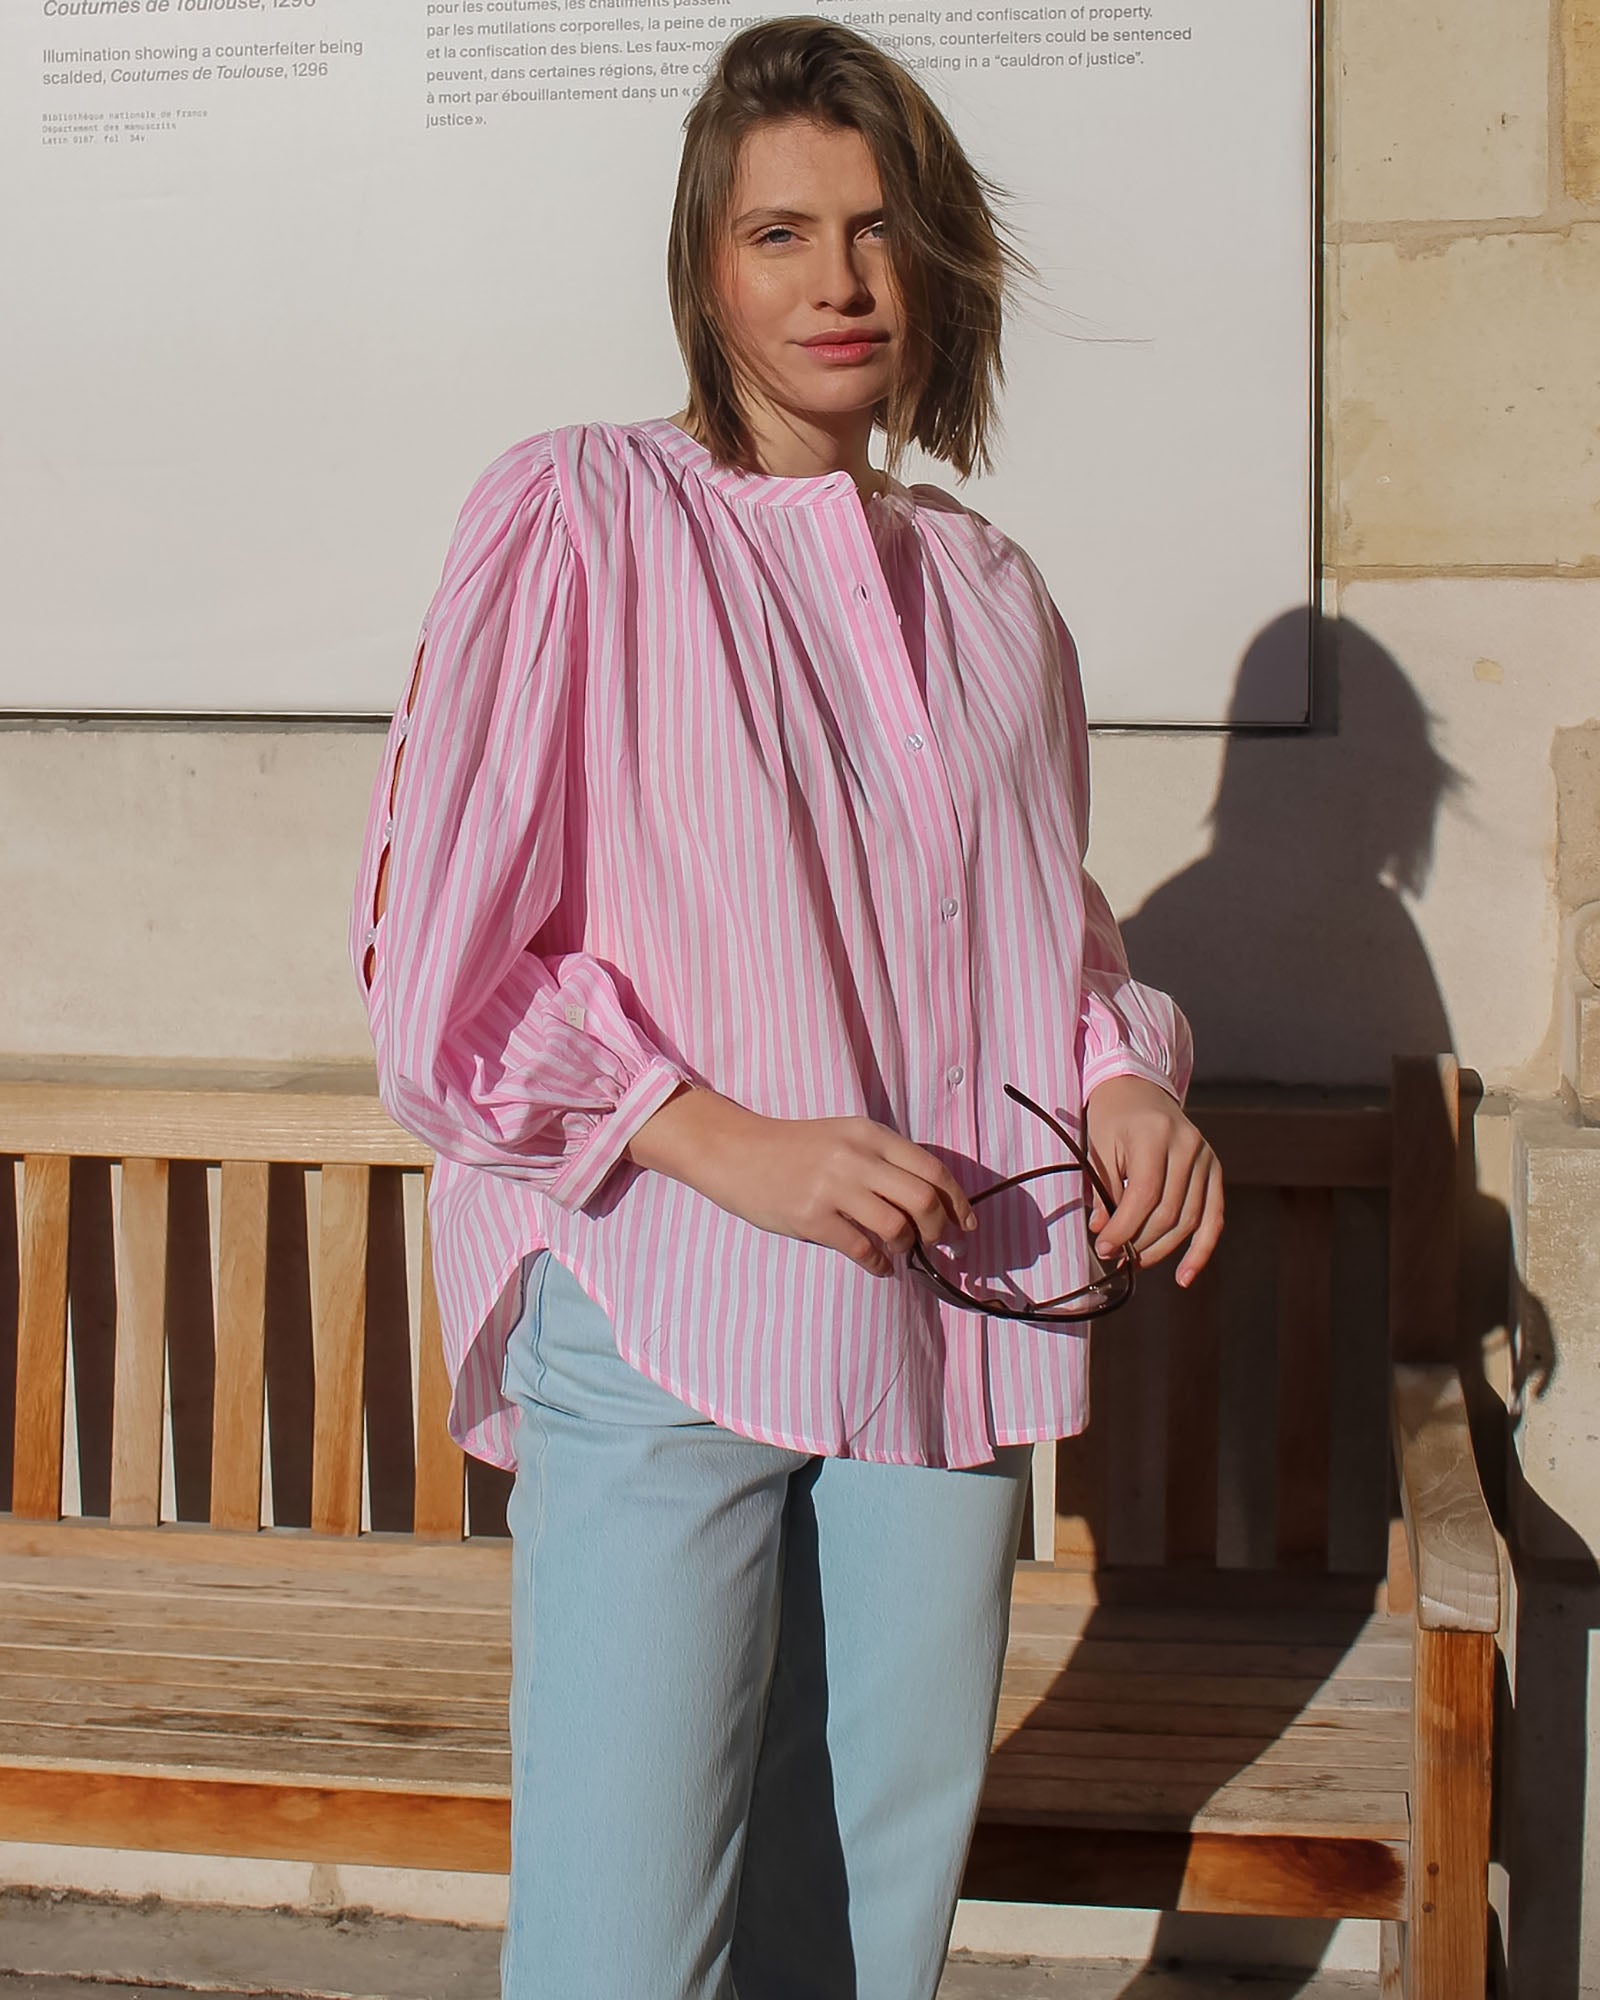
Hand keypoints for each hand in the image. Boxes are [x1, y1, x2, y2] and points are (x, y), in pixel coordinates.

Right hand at [626, 1085, 978, 1275]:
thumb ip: (882, 1159)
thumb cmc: (795, 1148)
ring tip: (900, 1251)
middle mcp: (856, 1157)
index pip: (932, 1169)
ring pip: (896, 1226)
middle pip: (923, 1199)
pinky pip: (862, 1249)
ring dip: (907, 1247)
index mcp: (869, 1134)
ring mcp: (833, 1188)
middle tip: (936, 1242)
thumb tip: (930, 1199)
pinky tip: (879, 1265)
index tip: (966, 1224)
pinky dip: (879, 1263)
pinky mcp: (811, 1217)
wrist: (736, 1151)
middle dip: (938, 1229)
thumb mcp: (844, 1137)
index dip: (957, 1201)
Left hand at [1083, 1075, 1223, 1288]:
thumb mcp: (1099, 1146)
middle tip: (1116, 1258)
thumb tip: (1104, 1234)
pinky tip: (1184, 1275)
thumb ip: (1103, 1190)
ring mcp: (1206, 1158)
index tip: (1104, 1247)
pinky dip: (1201, 1250)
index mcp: (1156, 1135)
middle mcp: (1188, 1146)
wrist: (1139, 1087)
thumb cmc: (1112, 1117)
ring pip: (1190, 1220)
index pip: (1144, 1195)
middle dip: (1140, 1242)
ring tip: (1137, 1262)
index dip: (1124, 1228)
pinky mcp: (1215, 1170)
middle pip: (1169, 1212)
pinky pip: (1214, 1217)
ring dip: (1163, 1250)